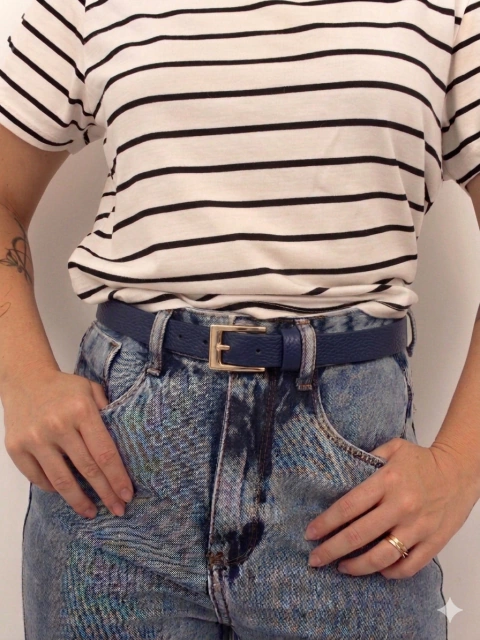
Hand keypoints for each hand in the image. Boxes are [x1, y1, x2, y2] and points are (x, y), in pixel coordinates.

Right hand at [1, 368, 133, 518]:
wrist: (24, 380)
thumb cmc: (64, 388)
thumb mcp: (91, 390)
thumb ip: (108, 412)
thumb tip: (126, 444)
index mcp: (81, 410)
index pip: (104, 452)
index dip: (117, 477)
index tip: (128, 495)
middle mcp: (58, 425)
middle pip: (87, 469)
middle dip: (105, 493)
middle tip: (118, 510)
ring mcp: (35, 438)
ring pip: (61, 480)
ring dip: (79, 501)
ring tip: (91, 511)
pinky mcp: (16, 448)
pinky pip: (38, 478)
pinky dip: (53, 489)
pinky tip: (65, 494)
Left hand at [304, 436, 479, 578]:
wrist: (460, 471)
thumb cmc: (421, 460)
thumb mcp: (392, 449)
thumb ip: (367, 459)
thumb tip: (339, 473)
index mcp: (387, 481)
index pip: (348, 506)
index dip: (326, 523)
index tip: (310, 533)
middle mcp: (400, 506)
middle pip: (358, 535)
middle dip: (331, 550)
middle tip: (315, 559)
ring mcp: (418, 527)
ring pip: (381, 557)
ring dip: (357, 567)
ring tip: (342, 567)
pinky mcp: (433, 542)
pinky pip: (408, 566)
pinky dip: (390, 573)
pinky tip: (377, 571)